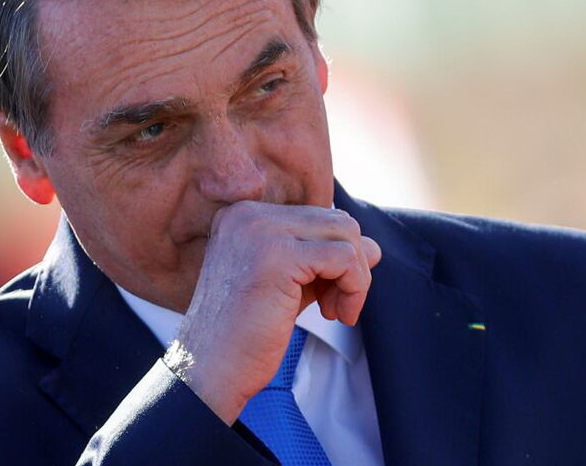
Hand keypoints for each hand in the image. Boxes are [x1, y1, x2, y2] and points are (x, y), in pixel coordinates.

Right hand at [167, 201, 381, 422]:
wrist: (211, 371)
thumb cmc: (247, 334)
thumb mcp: (292, 285)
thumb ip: (326, 260)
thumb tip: (374, 247)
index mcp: (245, 216)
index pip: (318, 217)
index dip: (336, 257)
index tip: (326, 294)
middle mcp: (248, 214)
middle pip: (337, 222)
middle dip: (351, 266)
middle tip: (335, 307)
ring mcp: (261, 230)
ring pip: (346, 235)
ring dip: (355, 278)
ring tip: (336, 312)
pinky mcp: (277, 255)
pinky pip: (344, 257)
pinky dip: (353, 288)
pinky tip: (335, 316)